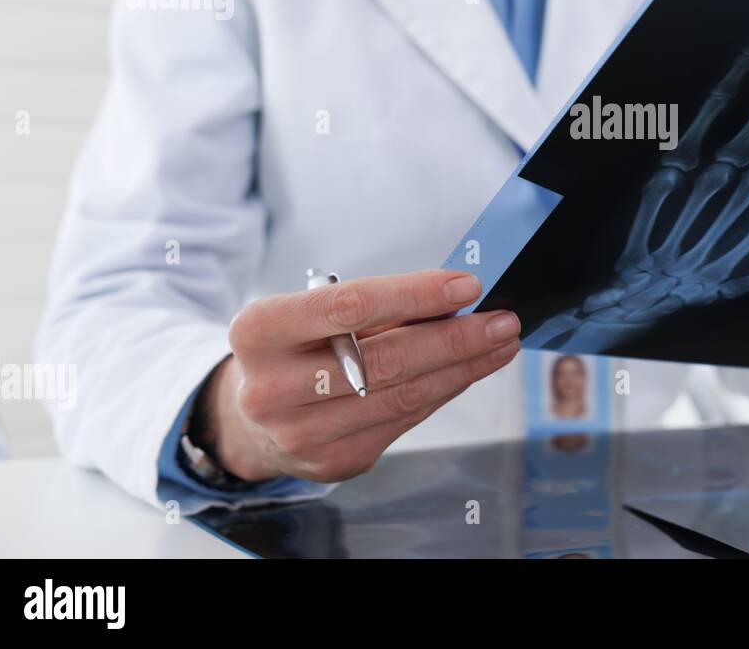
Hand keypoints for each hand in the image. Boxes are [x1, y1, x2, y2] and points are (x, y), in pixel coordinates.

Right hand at [198, 270, 519, 482]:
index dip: (416, 295)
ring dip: (462, 368)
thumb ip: (375, 305)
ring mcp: (302, 434)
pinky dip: (442, 392)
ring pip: (402, 396)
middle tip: (502, 321)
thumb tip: (454, 298)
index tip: (467, 286)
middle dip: (456, 338)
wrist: (247, 417)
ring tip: (498, 344)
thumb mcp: (310, 312)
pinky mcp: (333, 462)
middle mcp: (272, 388)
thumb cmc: (292, 348)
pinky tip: (467, 373)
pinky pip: (403, 421)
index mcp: (260, 332)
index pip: (351, 305)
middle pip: (386, 360)